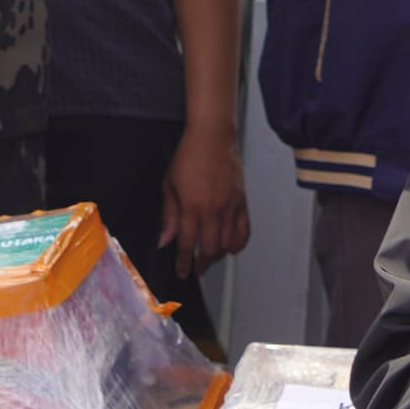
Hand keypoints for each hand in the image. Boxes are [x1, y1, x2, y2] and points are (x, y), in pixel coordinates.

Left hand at [162, 120, 250, 269]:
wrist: (213, 137)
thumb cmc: (189, 156)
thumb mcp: (169, 185)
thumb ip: (169, 215)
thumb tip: (165, 240)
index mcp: (191, 207)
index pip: (187, 244)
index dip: (183, 262)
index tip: (182, 271)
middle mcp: (213, 210)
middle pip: (210, 249)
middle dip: (202, 264)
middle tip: (196, 269)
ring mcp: (230, 207)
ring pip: (227, 244)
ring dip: (218, 255)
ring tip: (210, 257)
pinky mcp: (242, 202)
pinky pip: (244, 230)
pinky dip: (239, 243)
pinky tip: (232, 248)